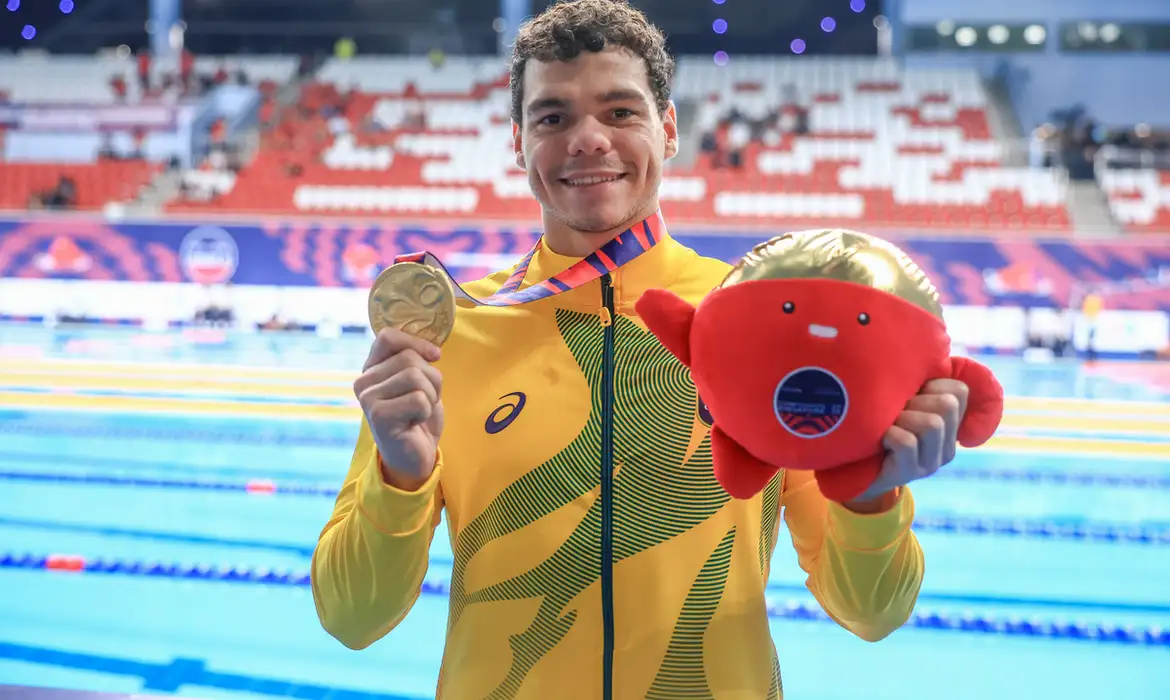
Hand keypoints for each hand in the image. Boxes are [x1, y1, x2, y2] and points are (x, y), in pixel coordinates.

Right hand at [353, 328, 443, 490]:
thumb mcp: (417, 381)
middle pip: (410, 358)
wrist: (414, 456)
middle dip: (431, 378)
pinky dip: (426, 411)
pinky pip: (419, 399)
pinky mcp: (379, 416)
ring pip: (416, 377)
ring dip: (431, 395)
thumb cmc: (417, 416)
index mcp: (371, 368)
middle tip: (425, 400)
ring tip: (420, 411)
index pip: (387, 336)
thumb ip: (415, 360)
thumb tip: (433, 350)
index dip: (416, 342)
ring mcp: (368, 398)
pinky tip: (415, 422)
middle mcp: (363, 381)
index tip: (435, 356)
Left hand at [844, 379, 968, 511]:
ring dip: (904, 416)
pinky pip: (907, 443)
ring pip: (932, 424)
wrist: (852, 469)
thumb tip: (926, 354)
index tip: (913, 392)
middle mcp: (946, 446)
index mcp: (950, 426)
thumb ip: (918, 384)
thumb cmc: (878, 426)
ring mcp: (929, 463)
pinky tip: (882, 437)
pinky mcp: (908, 473)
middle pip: (947, 405)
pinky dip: (891, 434)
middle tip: (898, 409)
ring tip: (889, 422)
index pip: (960, 390)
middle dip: (918, 399)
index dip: (934, 382)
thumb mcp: (902, 402)